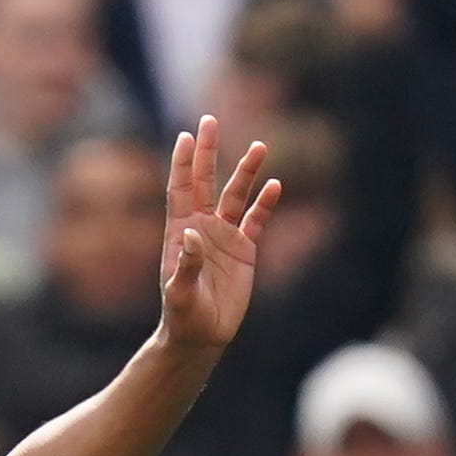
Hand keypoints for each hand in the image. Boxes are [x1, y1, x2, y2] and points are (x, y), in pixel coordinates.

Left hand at [157, 117, 278, 352]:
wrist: (201, 336)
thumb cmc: (183, 316)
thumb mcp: (180, 293)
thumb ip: (187, 265)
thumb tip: (193, 235)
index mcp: (180, 232)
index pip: (180, 189)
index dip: (181, 163)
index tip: (185, 135)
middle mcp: (202, 227)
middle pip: (205, 181)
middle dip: (208, 152)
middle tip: (210, 120)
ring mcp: (224, 236)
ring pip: (236, 195)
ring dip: (246, 171)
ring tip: (259, 146)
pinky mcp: (245, 250)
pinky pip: (257, 219)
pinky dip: (266, 203)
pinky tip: (276, 185)